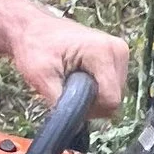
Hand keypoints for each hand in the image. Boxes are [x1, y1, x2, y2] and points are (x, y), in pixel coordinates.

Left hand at [6, 8, 134, 119]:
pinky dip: (96, 89)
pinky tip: (80, 77)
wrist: (33, 28)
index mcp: (103, 52)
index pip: (111, 99)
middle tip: (67, 87)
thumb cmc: (34, 46)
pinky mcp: (117, 57)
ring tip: (72, 80)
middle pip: (115, 98)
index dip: (90, 108)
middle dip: (91, 102)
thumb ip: (60, 103)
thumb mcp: (40, 77)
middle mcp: (118, 51)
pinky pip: (112, 87)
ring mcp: (120, 53)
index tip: (69, 96)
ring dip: (93, 96)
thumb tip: (74, 124)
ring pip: (114, 95)